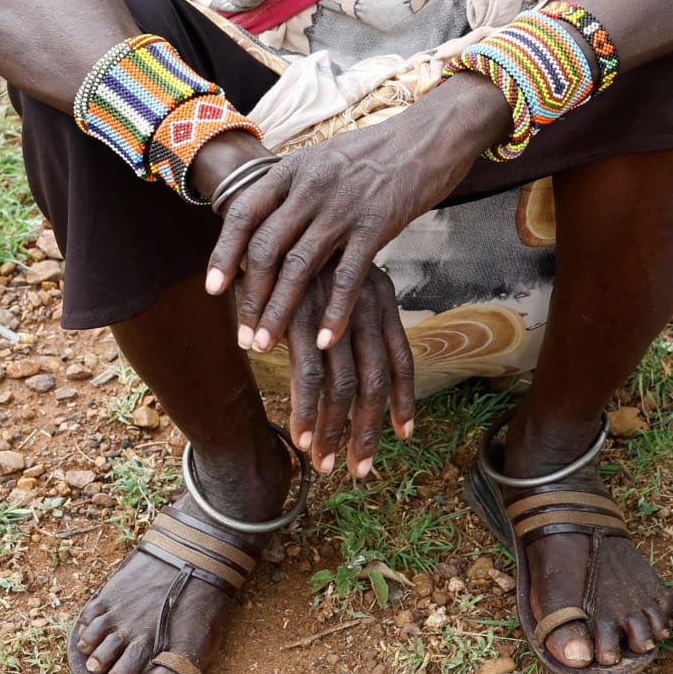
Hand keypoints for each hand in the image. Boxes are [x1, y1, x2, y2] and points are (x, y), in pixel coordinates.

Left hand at [205, 72, 509, 374]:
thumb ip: (293, 191)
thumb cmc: (375, 153)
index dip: (223, 254)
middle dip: (250, 297)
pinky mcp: (377, 225)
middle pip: (265, 249)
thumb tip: (264, 225)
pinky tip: (325, 338)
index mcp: (291, 170)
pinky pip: (347, 276)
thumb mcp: (322, 159)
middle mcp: (310, 188)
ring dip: (279, 311)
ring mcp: (342, 207)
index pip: (243, 214)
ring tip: (266, 344)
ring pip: (298, 267)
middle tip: (243, 336)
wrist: (429, 136)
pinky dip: (334, 311)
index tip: (213, 290)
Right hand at [274, 264, 414, 476]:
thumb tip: (354, 356)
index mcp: (379, 298)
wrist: (268, 203)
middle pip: (376, 383)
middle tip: (359, 470)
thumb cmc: (303, 248)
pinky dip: (302, 407)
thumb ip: (350, 315)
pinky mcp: (299, 317)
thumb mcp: (339, 276)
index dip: (404, 402)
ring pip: (344, 386)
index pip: (401, 360)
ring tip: (323, 463)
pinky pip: (307, 374)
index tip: (401, 435)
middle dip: (368, 432)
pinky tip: (296, 432)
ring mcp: (333, 313)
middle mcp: (363, 307)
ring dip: (333, 430)